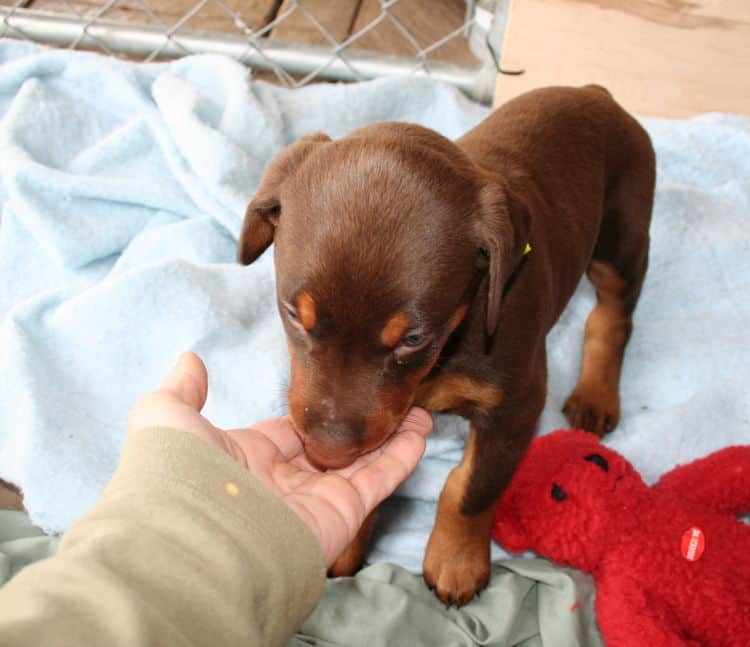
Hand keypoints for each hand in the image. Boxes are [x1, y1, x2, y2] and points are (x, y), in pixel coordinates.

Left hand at [128, 352, 432, 565]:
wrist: (197, 538)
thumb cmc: (179, 476)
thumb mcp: (165, 418)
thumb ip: (181, 389)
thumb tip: (190, 359)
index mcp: (249, 457)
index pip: (291, 430)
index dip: (317, 409)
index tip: (340, 386)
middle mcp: (285, 480)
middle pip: (333, 445)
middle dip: (360, 422)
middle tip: (386, 395)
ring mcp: (316, 497)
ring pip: (364, 460)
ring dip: (391, 434)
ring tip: (416, 407)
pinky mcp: (343, 511)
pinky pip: (380, 478)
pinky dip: (403, 454)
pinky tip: (420, 429)